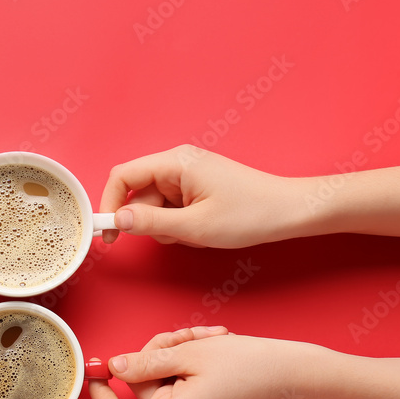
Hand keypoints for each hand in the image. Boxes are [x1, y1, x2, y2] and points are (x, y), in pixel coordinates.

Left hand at [88, 327, 316, 398]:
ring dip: (178, 350)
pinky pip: (181, 382)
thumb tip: (114, 368)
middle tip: (185, 334)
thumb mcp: (190, 353)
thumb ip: (146, 363)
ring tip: (207, 337)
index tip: (95, 371)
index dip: (101, 394)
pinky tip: (212, 345)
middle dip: (158, 352)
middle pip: (143, 387)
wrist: (297, 376)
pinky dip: (190, 360)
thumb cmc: (250, 364)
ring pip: (163, 378)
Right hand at [100, 145, 306, 247]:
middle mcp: (178, 164)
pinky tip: (204, 230)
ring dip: (169, 227)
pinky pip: (172, 210)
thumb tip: (119, 221)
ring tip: (198, 233)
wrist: (291, 212)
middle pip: (139, 194)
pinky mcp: (196, 190)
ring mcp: (187, 177)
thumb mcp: (195, 226)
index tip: (108, 233)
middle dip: (150, 222)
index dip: (110, 204)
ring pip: (156, 207)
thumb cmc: (250, 213)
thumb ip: (152, 223)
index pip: (123, 176)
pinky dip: (181, 226)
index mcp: (175, 162)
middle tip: (174, 236)